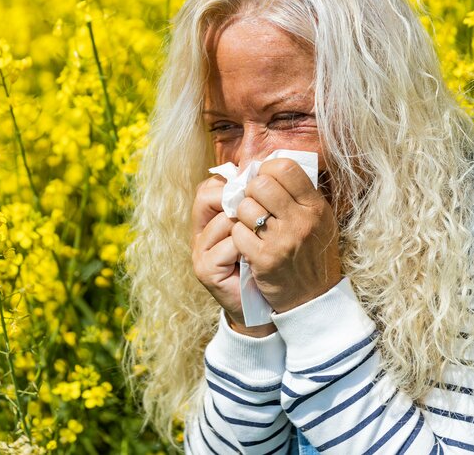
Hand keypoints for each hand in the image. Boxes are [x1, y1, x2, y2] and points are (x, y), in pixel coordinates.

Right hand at [191, 175, 276, 336]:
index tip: (264, 193)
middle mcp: (201, 230)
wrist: (271, 306)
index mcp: (213, 216)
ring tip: (267, 243)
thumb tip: (268, 167)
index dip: (240, 183)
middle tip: (267, 219)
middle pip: (211, 195)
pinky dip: (250, 249)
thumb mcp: (269, 226)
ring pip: (226, 219)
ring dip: (253, 229)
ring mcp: (199, 249)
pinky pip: (231, 244)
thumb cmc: (273, 262)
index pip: (214, 184)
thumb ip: (263, 200)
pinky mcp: (204, 269)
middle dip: (245, 202)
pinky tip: (259, 260)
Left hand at [231, 158, 341, 312]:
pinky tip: (247, 243)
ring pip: (245, 207)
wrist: (314, 299)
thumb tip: (271, 167)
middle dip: (250, 191)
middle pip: (261, 184)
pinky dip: (238, 236)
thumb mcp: (320, 220)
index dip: (267, 169)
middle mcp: (301, 221)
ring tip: (250, 224)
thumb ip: (300, 195)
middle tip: (252, 202)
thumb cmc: (313, 254)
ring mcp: (282, 240)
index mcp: (315, 207)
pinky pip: (238, 233)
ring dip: (241, 214)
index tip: (263, 179)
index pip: (285, 167)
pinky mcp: (264, 259)